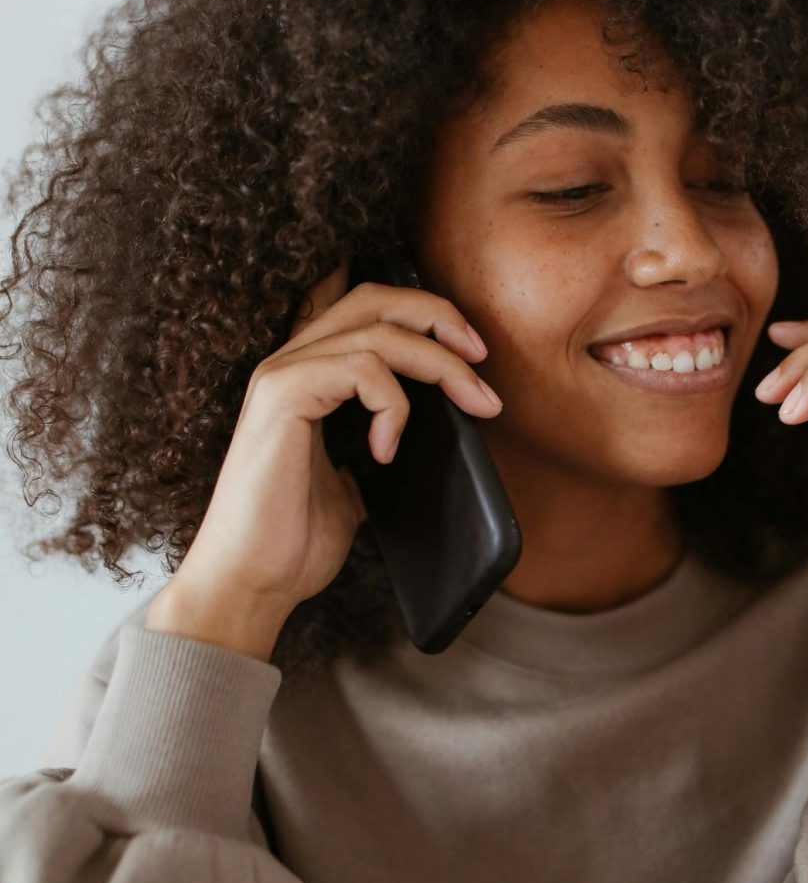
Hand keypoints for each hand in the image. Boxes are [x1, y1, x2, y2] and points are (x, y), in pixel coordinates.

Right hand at [165, 258, 502, 623]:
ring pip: (380, 332)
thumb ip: (379, 441)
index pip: (363, 307)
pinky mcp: (281, 396)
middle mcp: (290, 363)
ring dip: (442, 365)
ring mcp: (282, 375)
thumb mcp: (356, 480)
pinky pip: (361, 369)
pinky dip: (392, 406)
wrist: (250, 584)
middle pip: (375, 299)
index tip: (470, 346)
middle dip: (439, 316)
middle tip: (482, 355)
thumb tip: (432, 434)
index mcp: (308, 376)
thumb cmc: (295, 539)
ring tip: (476, 404)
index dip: (420, 308)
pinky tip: (386, 450)